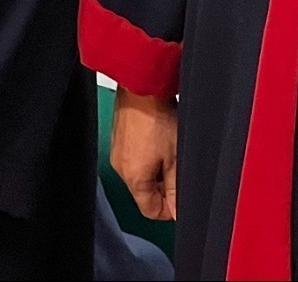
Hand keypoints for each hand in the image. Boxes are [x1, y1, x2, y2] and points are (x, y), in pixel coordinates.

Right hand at [110, 89, 177, 221]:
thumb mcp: (175, 157)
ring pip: (139, 173)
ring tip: (170, 148)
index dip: (169, 209)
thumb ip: (175, 188)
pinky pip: (133, 155)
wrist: (141, 85)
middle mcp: (120, 168)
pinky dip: (146, 153)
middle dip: (162, 187)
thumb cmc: (157, 117)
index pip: (150, 211)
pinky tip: (158, 136)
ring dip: (155, 168)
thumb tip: (177, 212)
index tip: (181, 198)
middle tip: (178, 169)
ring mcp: (117, 151)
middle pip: (144, 192)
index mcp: (133, 178)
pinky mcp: (117, 136)